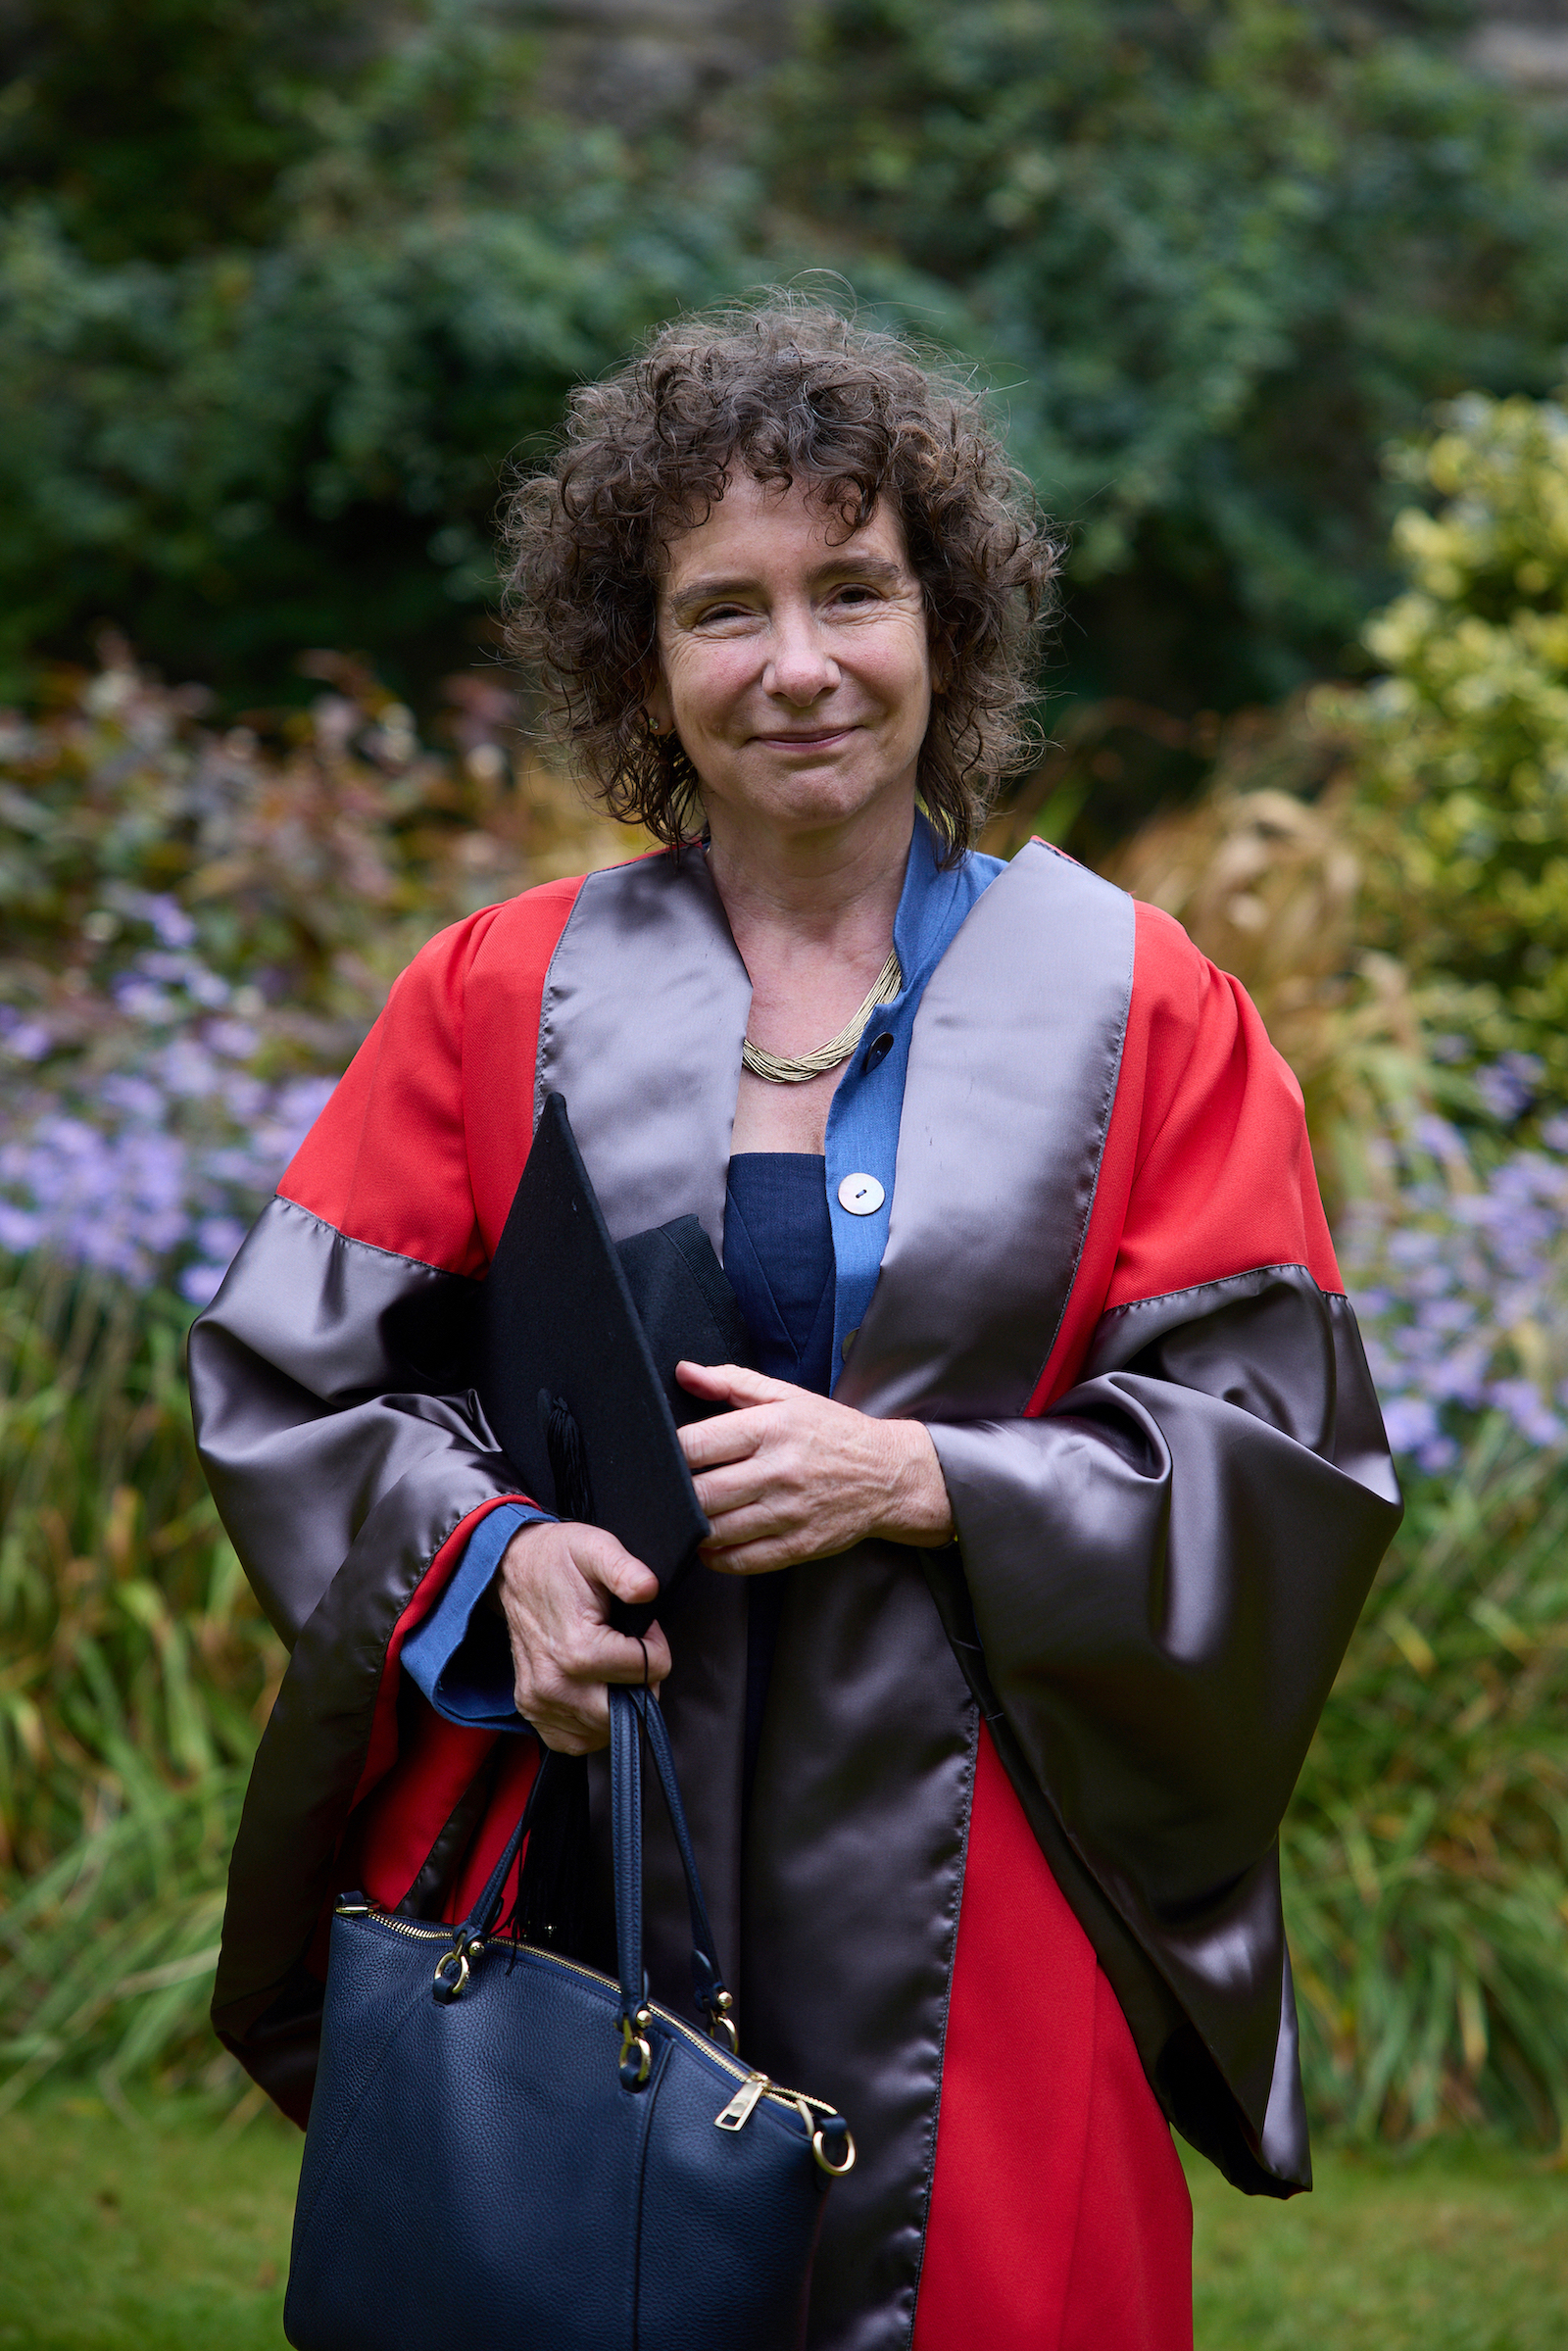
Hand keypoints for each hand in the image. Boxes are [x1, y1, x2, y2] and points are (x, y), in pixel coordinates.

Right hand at [495, 1519, 669, 1753]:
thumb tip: (648, 1589)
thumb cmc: (559, 1559)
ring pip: (604, 1731)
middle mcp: (554, 1684)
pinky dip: (592, 1724)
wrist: (513, 1569)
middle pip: (628, 1712)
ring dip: (618, 1704)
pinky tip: (594, 1690)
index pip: (648, 1671)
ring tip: (609, 1666)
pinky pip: (576, 1741)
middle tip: (628, 1650)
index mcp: (577, 1649)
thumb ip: (625, 1568)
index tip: (640, 1627)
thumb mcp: (595, 1548)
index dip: (656, 1645)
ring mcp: (540, 1702)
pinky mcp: (532, 1710)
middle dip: (640, 1682)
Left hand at [675, 1361, 954, 1574]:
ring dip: (694, 1527)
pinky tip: (712, 1543)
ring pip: (716, 1531)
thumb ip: (731, 1382)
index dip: (669, 1454)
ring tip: (690, 1516)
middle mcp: (778, 1471)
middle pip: (700, 1493)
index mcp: (771, 1428)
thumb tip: (684, 1372)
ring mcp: (789, 1513)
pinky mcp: (798, 1546)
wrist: (889, 1474)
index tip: (667, 1457)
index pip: (696, 1445)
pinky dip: (716, 1557)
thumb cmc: (831, 1431)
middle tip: (672, 1490)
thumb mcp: (786, 1396)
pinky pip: (741, 1561)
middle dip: (677, 1494)